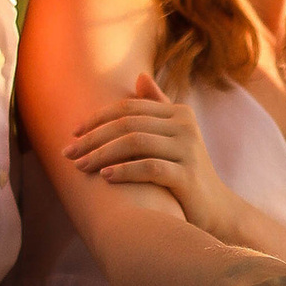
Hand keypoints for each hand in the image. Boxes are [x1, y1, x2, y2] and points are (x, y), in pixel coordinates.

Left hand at [64, 73, 240, 236]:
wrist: (217, 210)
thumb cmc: (187, 172)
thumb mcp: (174, 136)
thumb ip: (158, 107)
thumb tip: (140, 76)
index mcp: (179, 113)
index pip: (129, 107)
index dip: (98, 118)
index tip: (73, 133)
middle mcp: (185, 126)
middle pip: (128, 124)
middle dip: (94, 138)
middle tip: (68, 152)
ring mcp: (188, 150)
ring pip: (135, 143)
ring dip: (102, 154)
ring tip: (80, 166)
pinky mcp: (188, 176)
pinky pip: (149, 167)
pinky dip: (124, 170)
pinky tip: (105, 177)